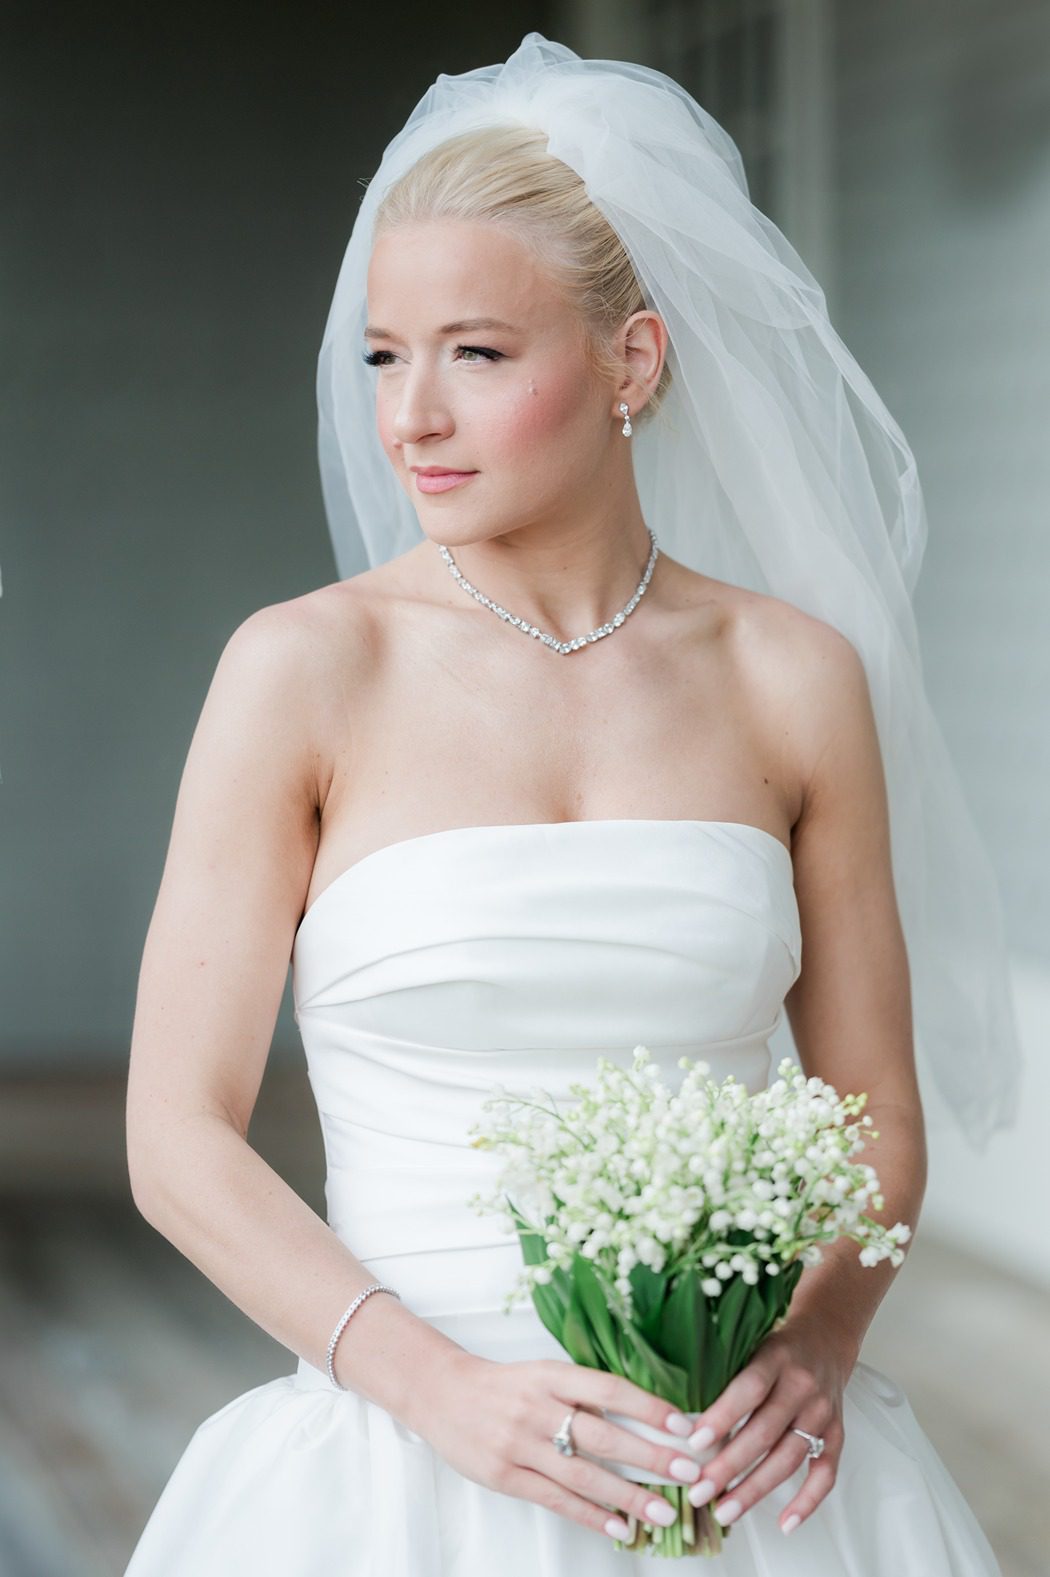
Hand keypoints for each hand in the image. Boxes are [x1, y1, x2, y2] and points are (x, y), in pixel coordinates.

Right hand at [410, 1347, 710, 1542]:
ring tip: (662, 1511)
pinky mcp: (505, 1475)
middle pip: (602, 1435)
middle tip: (687, 1473)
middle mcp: (537, 1407)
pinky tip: (618, 1526)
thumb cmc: (502, 1384)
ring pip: (583, 1475)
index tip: (683, 1425)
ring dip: (627, 1495)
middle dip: (649, 1457)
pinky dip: (591, 1515)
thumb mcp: (543, 1373)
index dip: (648, 1407)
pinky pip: (556, 1499)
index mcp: (551, 1374)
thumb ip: (583, 1393)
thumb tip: (636, 1419)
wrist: (443, 1393)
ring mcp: (519, 1443)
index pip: (609, 1389)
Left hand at [681, 1314, 853, 1535]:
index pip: (749, 1389)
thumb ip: (725, 1373)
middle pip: (765, 1432)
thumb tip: (680, 1416)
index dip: (722, 1417)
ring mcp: (822, 1412)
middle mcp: (802, 1386)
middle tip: (698, 1491)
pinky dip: (807, 1502)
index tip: (694, 1443)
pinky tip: (784, 1523)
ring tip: (725, 1512)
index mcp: (777, 1357)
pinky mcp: (837, 1433)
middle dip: (729, 1466)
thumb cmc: (776, 1345)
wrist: (826, 1336)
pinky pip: (825, 1473)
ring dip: (755, 1489)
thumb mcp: (749, 1342)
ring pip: (789, 1458)